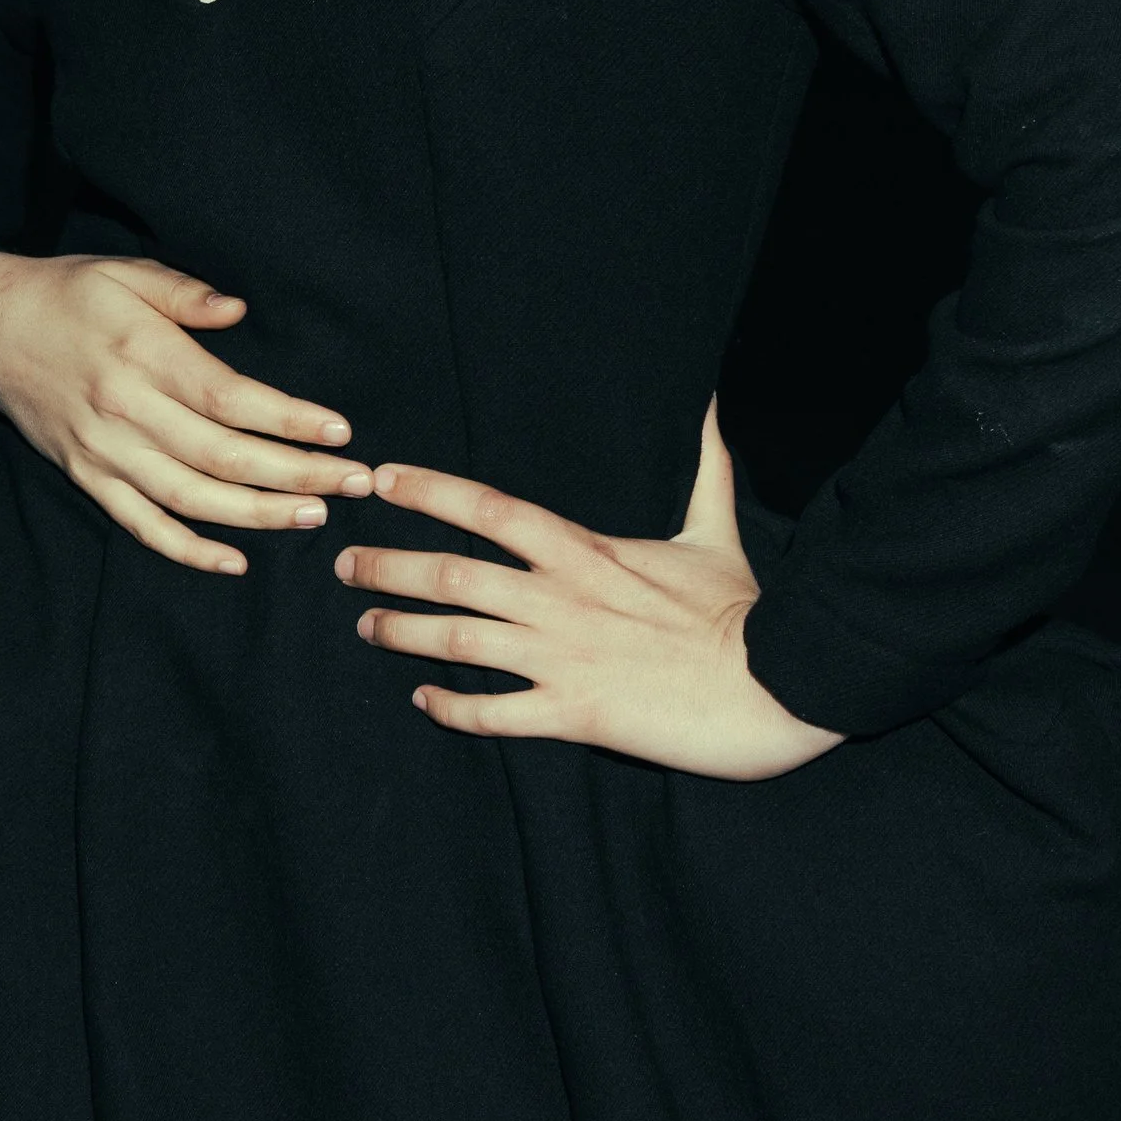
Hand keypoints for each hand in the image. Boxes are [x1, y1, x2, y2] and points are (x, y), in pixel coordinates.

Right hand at [0, 248, 371, 575]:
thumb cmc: (65, 294)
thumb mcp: (124, 273)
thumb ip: (185, 293)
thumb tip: (240, 311)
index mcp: (141, 353)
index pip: (229, 398)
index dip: (288, 420)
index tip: (339, 431)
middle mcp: (124, 408)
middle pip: (222, 456)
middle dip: (296, 474)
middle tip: (354, 484)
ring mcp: (103, 451)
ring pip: (190, 499)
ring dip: (257, 516)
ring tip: (314, 518)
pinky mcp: (86, 477)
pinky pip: (141, 525)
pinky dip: (187, 550)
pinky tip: (235, 561)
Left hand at [333, 398, 844, 781]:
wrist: (776, 683)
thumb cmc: (743, 609)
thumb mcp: (715, 530)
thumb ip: (704, 467)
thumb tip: (712, 405)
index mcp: (586, 550)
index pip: (489, 510)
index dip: (428, 492)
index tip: (381, 481)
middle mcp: (562, 599)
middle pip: (454, 574)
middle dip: (389, 566)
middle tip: (344, 565)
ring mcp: (564, 659)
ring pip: (460, 640)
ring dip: (403, 633)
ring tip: (366, 627)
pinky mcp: (576, 715)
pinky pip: (496, 714)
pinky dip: (453, 709)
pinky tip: (426, 704)